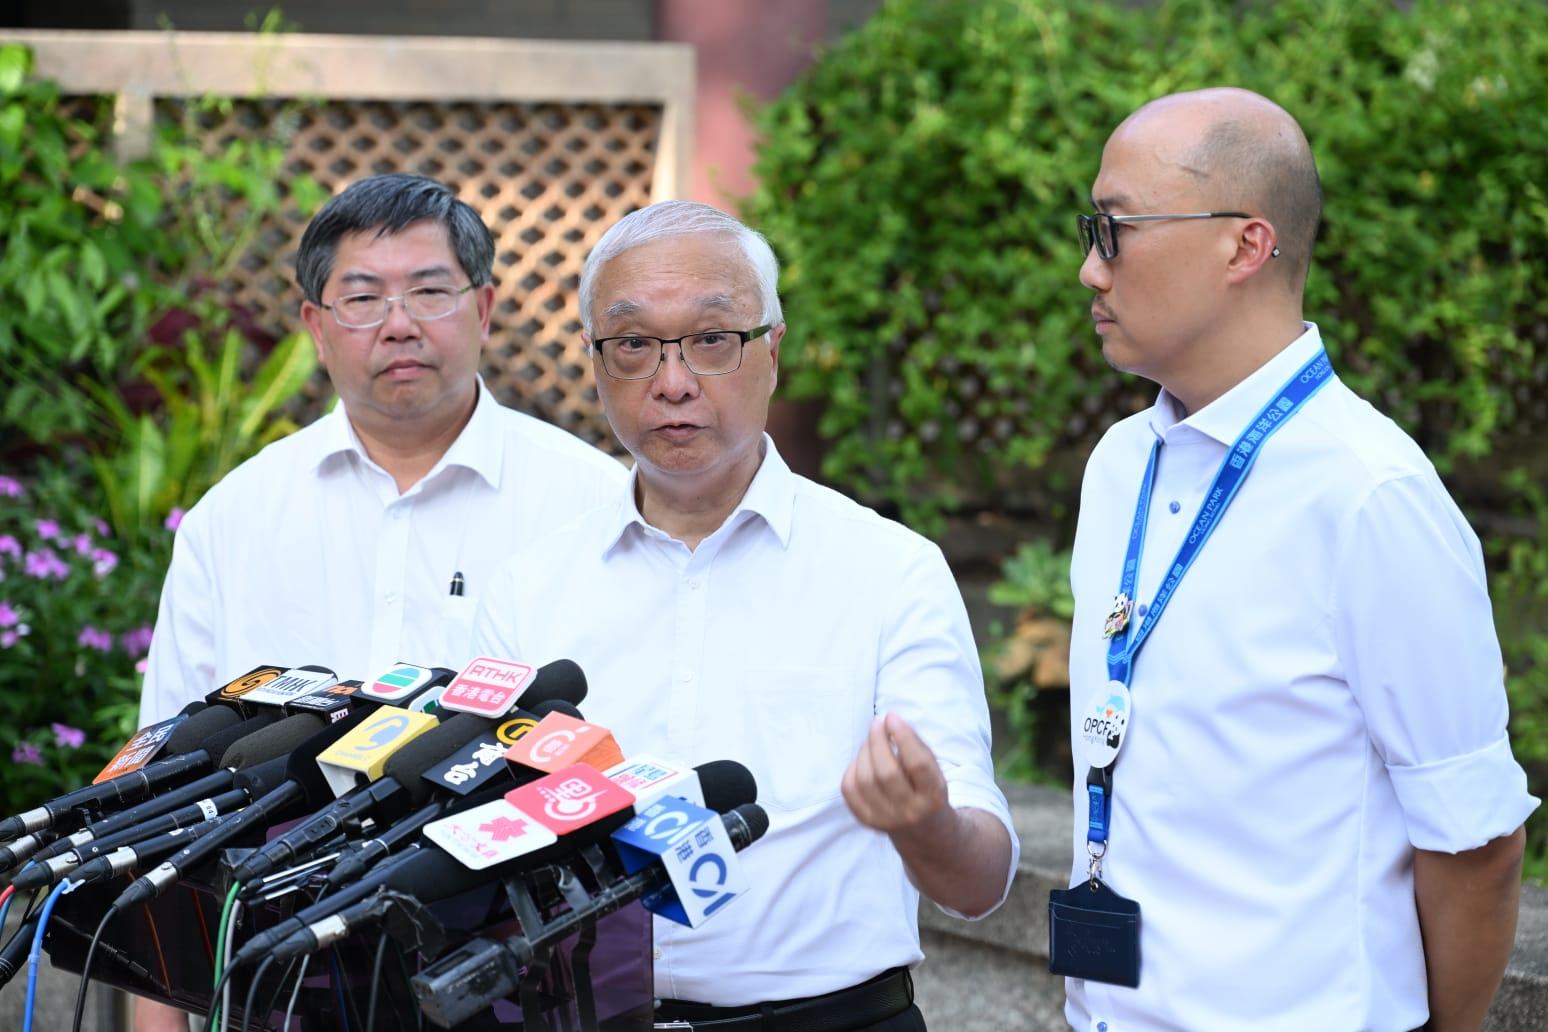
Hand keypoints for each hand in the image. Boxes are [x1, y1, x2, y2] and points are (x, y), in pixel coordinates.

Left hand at [841, 712, 948, 835]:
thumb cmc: (926, 788)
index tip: (892, 717)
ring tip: (872, 742)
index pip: (918, 764)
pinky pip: (849, 789)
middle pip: (886, 772)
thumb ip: (915, 745)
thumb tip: (889, 720)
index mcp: (932, 795)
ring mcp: (886, 819)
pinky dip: (853, 768)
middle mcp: (910, 811)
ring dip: (865, 752)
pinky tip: (863, 761)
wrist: (924, 831)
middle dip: (878, 741)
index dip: (903, 736)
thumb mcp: (933, 768)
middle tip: (877, 724)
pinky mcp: (867, 821)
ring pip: (865, 779)